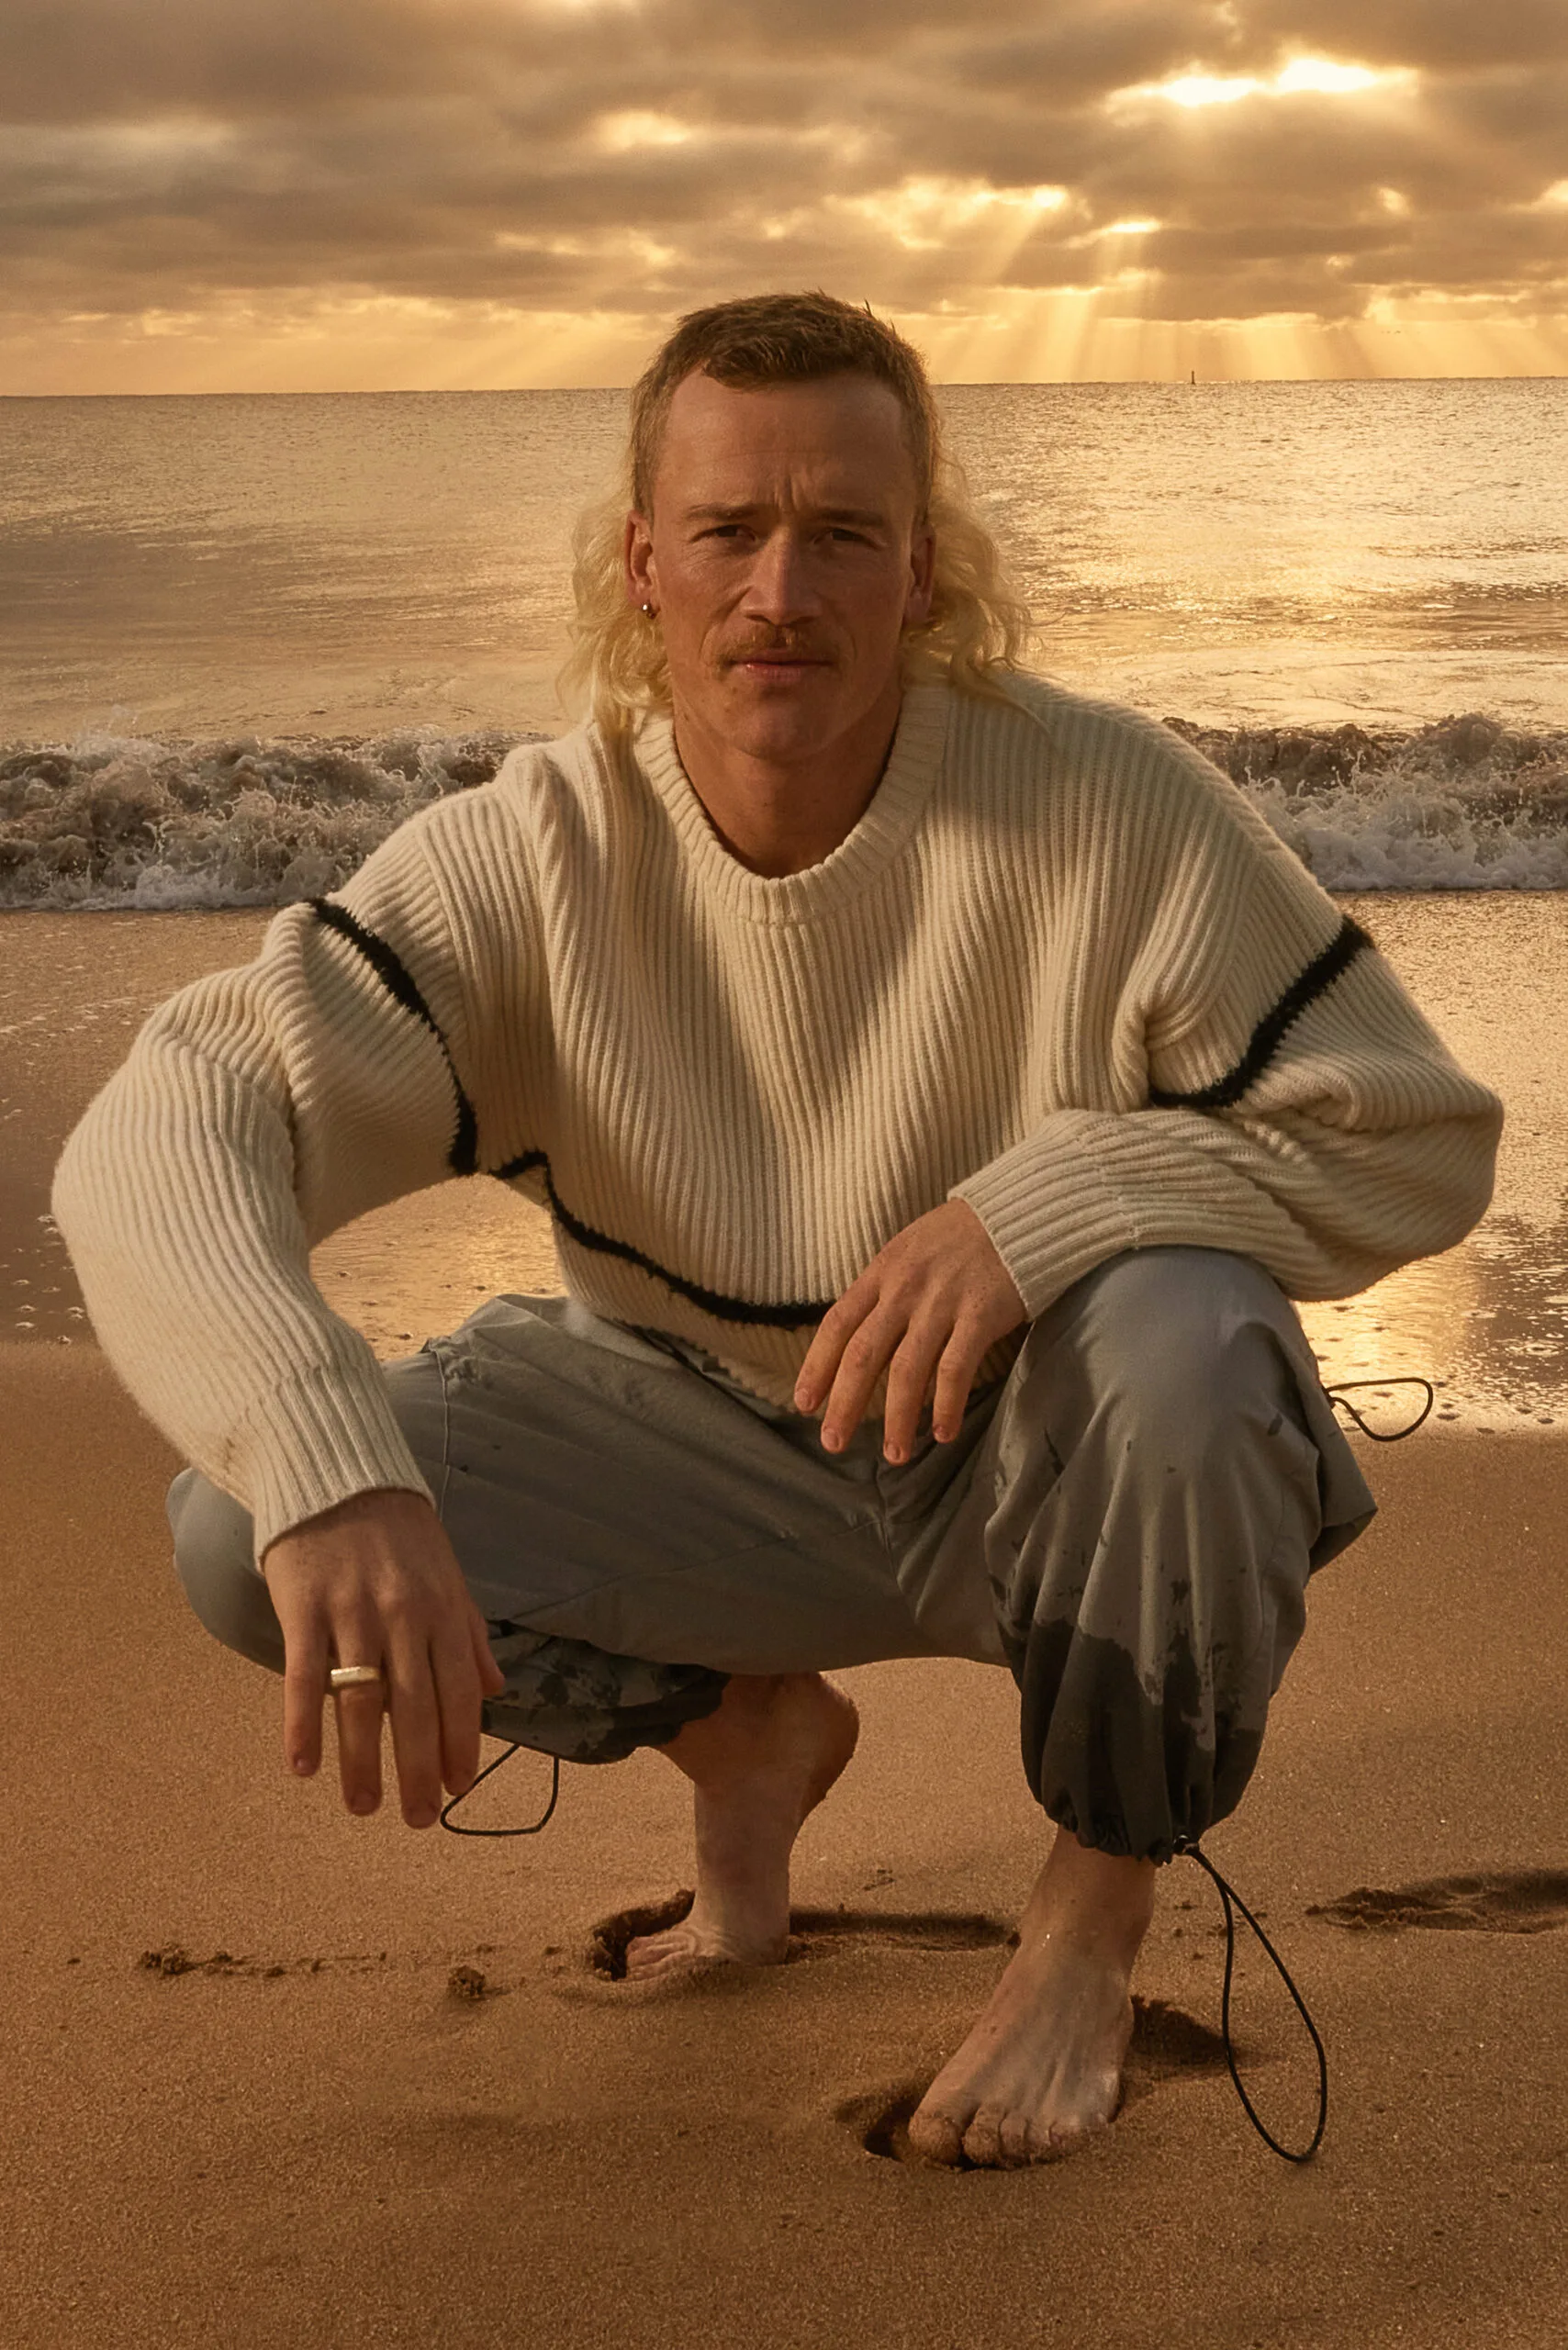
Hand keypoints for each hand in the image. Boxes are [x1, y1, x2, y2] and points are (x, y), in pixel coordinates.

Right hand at [261, 1488, 506, 1827]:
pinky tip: (303, 1767)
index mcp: (445, 1609)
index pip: (460, 1691)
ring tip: (364, 1806)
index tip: (459, 1790)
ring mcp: (353, 1612)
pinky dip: (302, 1725)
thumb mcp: (448, 1574)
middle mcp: (404, 1615)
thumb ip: (471, 1633)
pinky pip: (302, 1676)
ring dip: (362, 1762)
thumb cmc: (397, 1530)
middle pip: (415, 1708)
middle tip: (417, 1819)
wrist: (336, 1472)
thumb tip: (497, 1690)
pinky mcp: (304, 1606)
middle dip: (419, 1770)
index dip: (461, 1745)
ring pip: (361, 1702)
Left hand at [793, 1200, 1025, 1463]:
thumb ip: (885, 1289)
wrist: (1021, 1210)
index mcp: (882, 1272)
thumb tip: (861, 1337)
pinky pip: (955, 1369)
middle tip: (833, 1442)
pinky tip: (942, 1431)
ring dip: (898, 1417)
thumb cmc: (964, 1235)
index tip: (804, 1403)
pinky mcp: (980, 1315)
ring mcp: (942, 1302)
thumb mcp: (910, 1250)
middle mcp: (904, 1289)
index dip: (817, 1366)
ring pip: (907, 1370)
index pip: (837, 1324)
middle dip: (845, 1403)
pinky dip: (945, 1404)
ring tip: (893, 1454)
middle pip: (863, 1354)